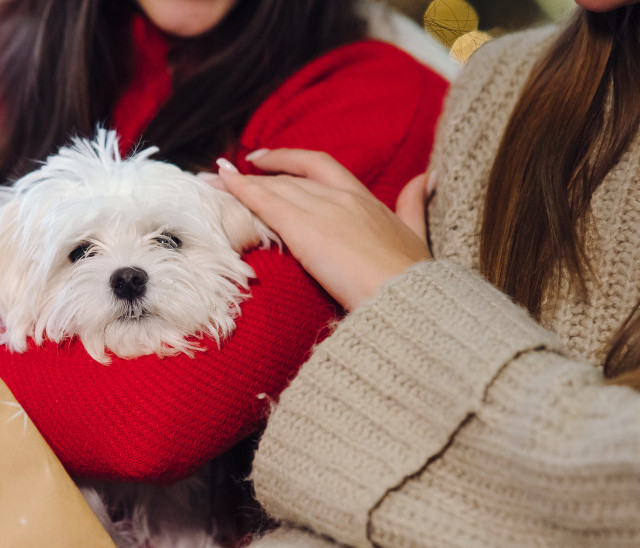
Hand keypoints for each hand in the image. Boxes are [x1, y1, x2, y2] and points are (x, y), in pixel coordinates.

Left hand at [216, 149, 431, 310]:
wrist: (409, 296)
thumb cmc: (414, 277)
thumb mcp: (418, 234)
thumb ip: (414, 204)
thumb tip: (427, 178)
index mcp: (366, 199)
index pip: (320, 168)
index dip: (290, 160)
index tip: (265, 159)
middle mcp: (342, 197)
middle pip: (291, 178)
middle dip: (258, 174)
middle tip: (228, 172)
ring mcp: (323, 210)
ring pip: (274, 188)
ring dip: (239, 182)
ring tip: (212, 179)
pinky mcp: (305, 228)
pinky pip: (265, 202)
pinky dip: (241, 189)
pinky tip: (222, 182)